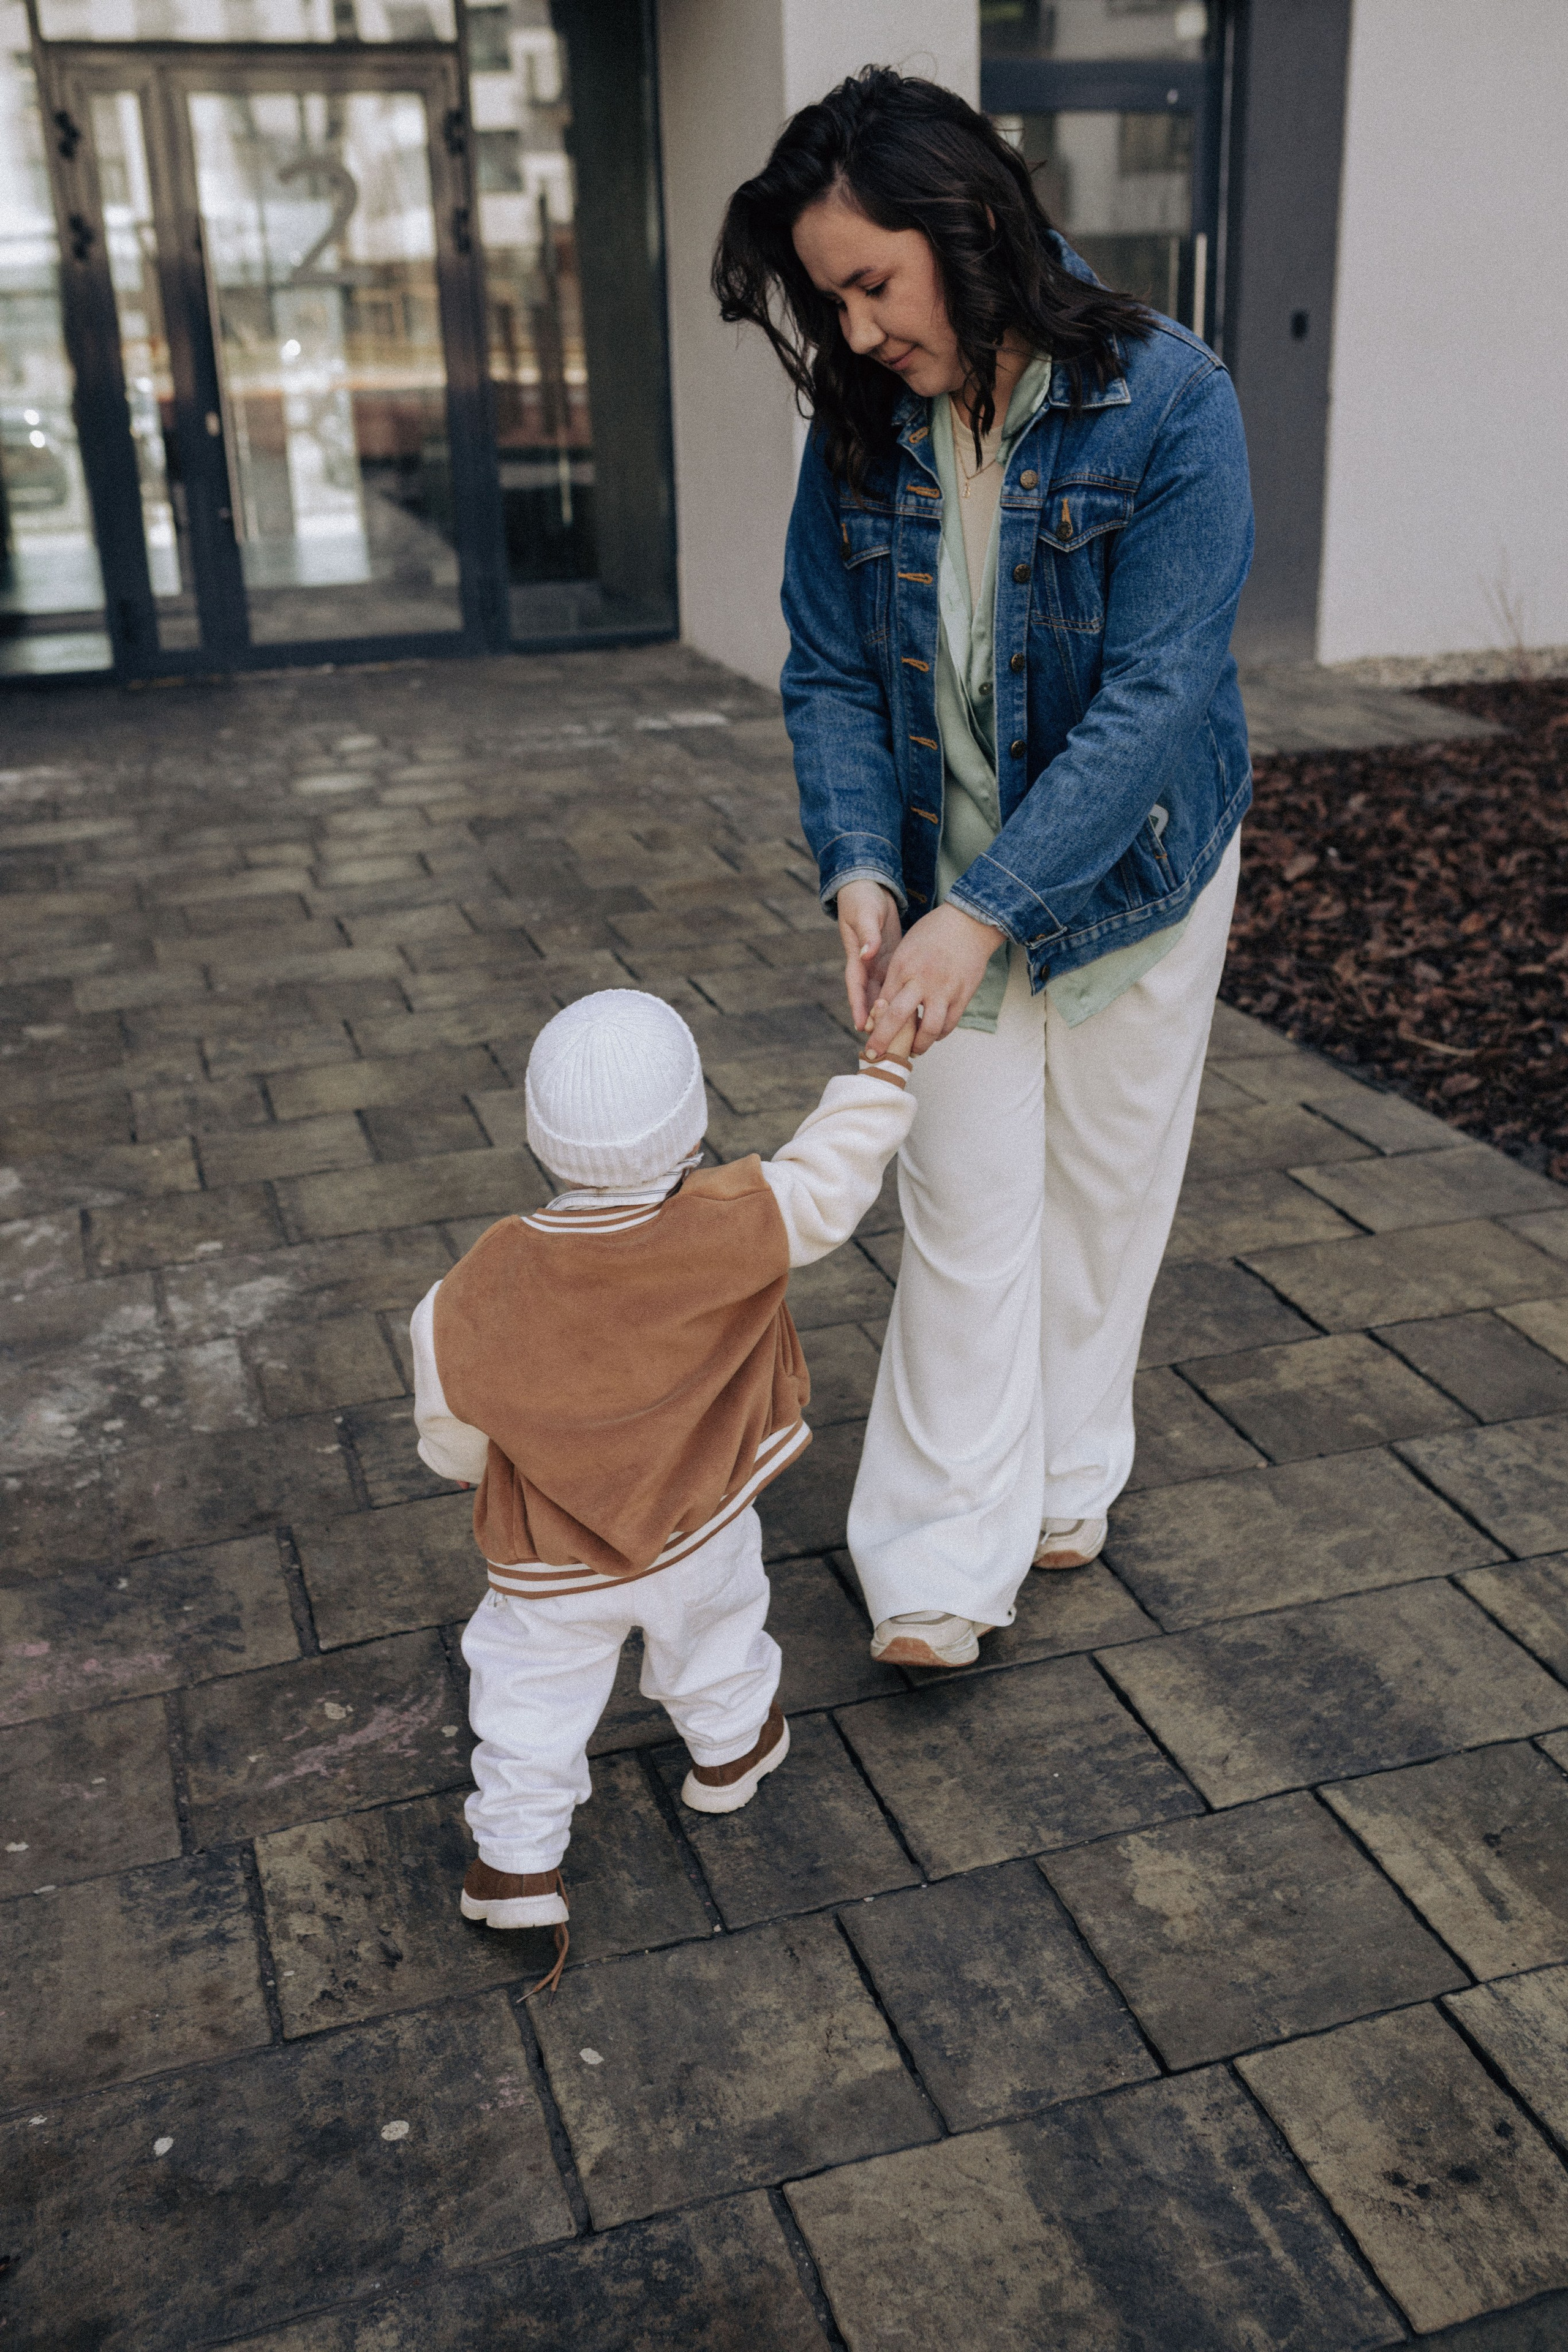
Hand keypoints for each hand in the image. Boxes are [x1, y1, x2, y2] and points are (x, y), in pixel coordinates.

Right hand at [836, 881, 902, 1031]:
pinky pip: (899, 984)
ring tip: (902, 1033)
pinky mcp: (894, 960)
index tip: (863, 1026)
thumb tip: (867, 953)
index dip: (859, 1008)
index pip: (856, 988)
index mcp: (857, 958)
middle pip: (871, 998)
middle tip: (883, 1039)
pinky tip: (917, 1010)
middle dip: (877, 1020)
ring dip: (893, 1013)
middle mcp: (868, 966)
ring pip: (886, 994)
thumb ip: (867, 934)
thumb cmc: (863, 900)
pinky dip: (906, 997)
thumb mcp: (863, 915)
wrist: (870, 889)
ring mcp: (880, 965)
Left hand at [865, 903, 1006, 1056]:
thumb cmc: (933, 933)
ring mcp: (944, 989)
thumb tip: (884, 1005)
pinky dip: (939, 1034)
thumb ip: (895, 976)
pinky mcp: (963, 995)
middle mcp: (921, 979)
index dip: (873, 1024)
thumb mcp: (905, 948)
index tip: (868, 1038)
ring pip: (929, 1029)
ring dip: (918, 1045)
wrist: (969, 922)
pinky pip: (949, 1024)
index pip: (882, 1002)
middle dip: (884, 1041)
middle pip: (898, 1018)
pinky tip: (932, 1035)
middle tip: (877, 1055)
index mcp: (902, 966)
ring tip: (912, 1051)